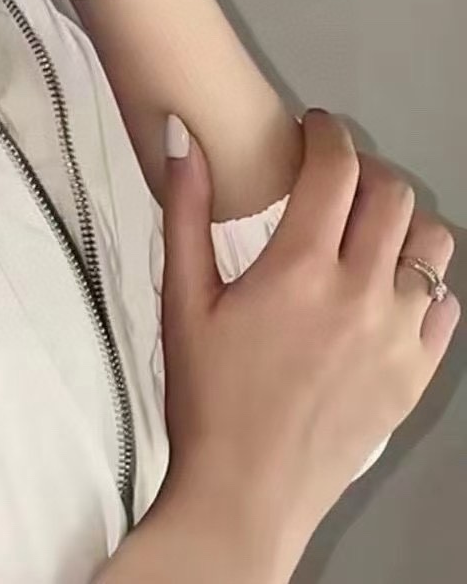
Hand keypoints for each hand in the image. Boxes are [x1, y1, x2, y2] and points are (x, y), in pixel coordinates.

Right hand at [158, 110, 458, 567]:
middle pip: (393, 195)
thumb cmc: (207, 396)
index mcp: (299, 270)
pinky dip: (422, 282)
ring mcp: (398, 337)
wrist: (246, 492)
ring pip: (433, 244)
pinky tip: (385, 288)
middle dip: (364, 170)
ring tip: (366, 230)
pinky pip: (446, 305)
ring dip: (401, 222)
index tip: (313, 129)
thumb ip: (185, 212)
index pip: (336, 169)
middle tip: (334, 179)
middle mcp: (361, 294)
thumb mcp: (182, 301)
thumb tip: (182, 137)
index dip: (327, 133)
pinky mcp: (417, 375)